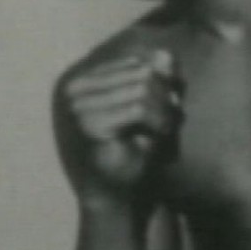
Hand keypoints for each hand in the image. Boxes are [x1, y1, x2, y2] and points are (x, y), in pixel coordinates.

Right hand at [58, 49, 182, 202]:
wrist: (118, 195)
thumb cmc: (135, 151)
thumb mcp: (152, 108)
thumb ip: (159, 80)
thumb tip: (167, 55)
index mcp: (86, 79)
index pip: (138, 62)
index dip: (164, 80)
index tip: (174, 105)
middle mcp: (76, 87)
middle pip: (142, 72)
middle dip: (166, 96)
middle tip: (173, 121)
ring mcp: (78, 104)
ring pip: (143, 88)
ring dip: (165, 111)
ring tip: (167, 130)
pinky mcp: (88, 123)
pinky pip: (138, 108)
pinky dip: (158, 121)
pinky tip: (160, 136)